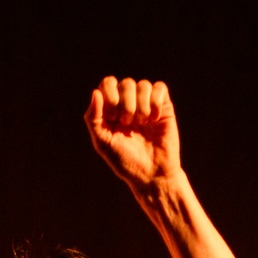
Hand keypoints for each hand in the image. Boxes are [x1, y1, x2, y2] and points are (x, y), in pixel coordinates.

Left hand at [85, 76, 181, 191]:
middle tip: (128, 124)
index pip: (108, 83)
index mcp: (112, 108)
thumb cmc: (126, 161)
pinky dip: (155, 102)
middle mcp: (129, 103)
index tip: (113, 118)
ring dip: (141, 106)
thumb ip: (93, 119)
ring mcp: (147, 103)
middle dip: (126, 104)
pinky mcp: (164, 106)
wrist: (152, 174)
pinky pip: (160, 88)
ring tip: (142, 124)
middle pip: (126, 84)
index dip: (110, 95)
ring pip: (143, 85)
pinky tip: (154, 119)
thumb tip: (95, 92)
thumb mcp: (103, 143)